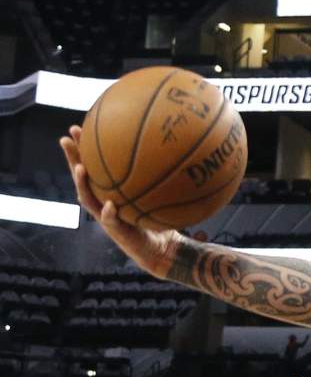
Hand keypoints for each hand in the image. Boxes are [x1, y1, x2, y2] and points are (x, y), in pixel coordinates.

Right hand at [60, 125, 182, 277]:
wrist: (161, 249)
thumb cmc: (159, 219)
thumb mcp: (161, 195)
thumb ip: (161, 178)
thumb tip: (179, 150)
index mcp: (109, 192)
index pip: (93, 166)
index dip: (83, 149)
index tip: (77, 127)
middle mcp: (103, 202)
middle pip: (82, 177)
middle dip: (73, 158)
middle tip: (66, 138)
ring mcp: (107, 217)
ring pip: (88, 198)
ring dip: (82, 183)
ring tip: (80, 167)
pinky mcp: (117, 232)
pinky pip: (110, 221)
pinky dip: (109, 213)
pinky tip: (109, 205)